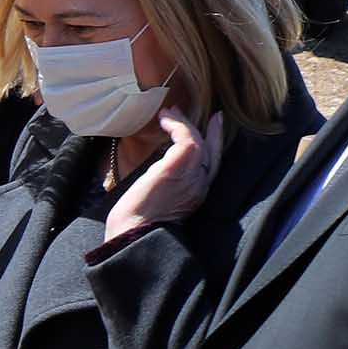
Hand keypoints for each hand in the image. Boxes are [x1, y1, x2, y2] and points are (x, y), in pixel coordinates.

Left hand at [107, 107, 224, 240]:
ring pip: (198, 142)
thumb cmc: (136, 224)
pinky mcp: (178, 167)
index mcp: (196, 194)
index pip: (212, 165)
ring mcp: (192, 176)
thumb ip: (166, 185)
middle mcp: (200, 184)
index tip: (212, 126)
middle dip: (208, 130)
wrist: (133, 236)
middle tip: (200, 113)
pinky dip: (177, 125)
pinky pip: (186, 138)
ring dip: (185, 124)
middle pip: (211, 151)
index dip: (214, 144)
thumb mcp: (158, 201)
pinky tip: (165, 118)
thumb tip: (154, 173)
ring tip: (171, 112)